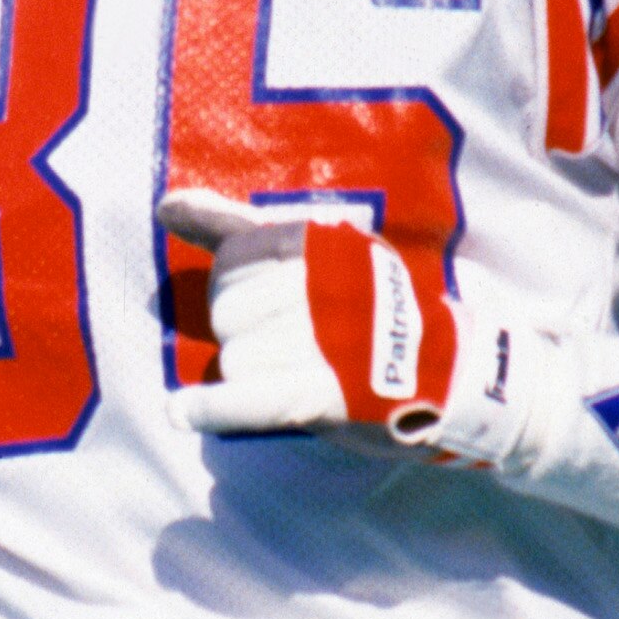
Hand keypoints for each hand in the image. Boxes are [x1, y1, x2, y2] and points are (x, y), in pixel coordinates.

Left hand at [160, 190, 455, 435]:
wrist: (454, 369)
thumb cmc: (372, 308)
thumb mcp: (318, 247)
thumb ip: (236, 225)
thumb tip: (165, 206)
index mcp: (319, 240)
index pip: (231, 260)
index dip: (239, 288)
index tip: (272, 305)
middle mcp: (319, 281)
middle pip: (226, 312)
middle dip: (243, 333)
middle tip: (293, 346)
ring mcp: (323, 338)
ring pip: (234, 358)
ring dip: (253, 375)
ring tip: (300, 374)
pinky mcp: (324, 392)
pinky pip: (247, 398)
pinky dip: (209, 409)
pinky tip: (179, 412)